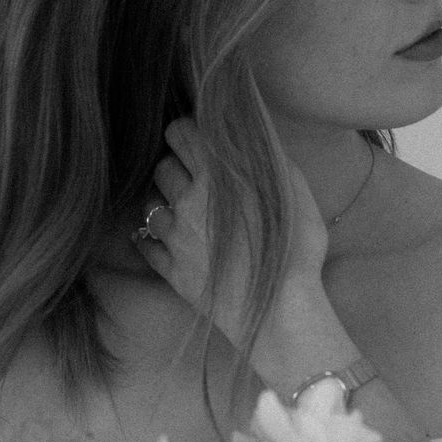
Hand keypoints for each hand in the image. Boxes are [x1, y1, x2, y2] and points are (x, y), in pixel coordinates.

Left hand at [130, 116, 329, 349]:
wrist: (280, 311)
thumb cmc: (296, 250)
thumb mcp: (296, 194)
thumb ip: (272, 160)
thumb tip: (259, 140)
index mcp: (217, 177)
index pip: (181, 133)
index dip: (186, 131)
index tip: (196, 137)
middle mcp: (188, 202)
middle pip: (162, 166)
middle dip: (174, 163)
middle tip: (191, 172)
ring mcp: (175, 238)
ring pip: (149, 203)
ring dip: (161, 198)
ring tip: (179, 204)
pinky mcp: (171, 270)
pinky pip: (145, 244)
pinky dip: (149, 236)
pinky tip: (161, 235)